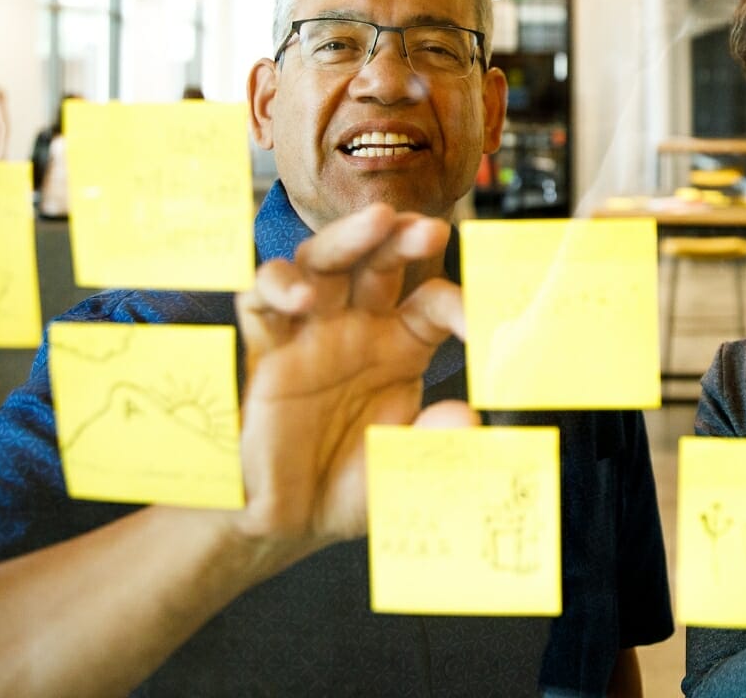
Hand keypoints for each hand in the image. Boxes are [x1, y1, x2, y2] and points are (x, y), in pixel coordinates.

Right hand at [232, 204, 473, 555]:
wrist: (291, 520)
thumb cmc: (354, 482)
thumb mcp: (406, 468)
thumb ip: (436, 444)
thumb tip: (469, 419)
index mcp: (403, 343)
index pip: (435, 301)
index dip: (461, 305)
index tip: (481, 326)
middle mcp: (359, 324)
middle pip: (380, 260)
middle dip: (403, 237)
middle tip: (430, 228)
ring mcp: (311, 330)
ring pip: (324, 261)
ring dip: (347, 239)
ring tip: (376, 225)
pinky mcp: (267, 348)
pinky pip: (263, 301)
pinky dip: (279, 285)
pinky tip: (303, 295)